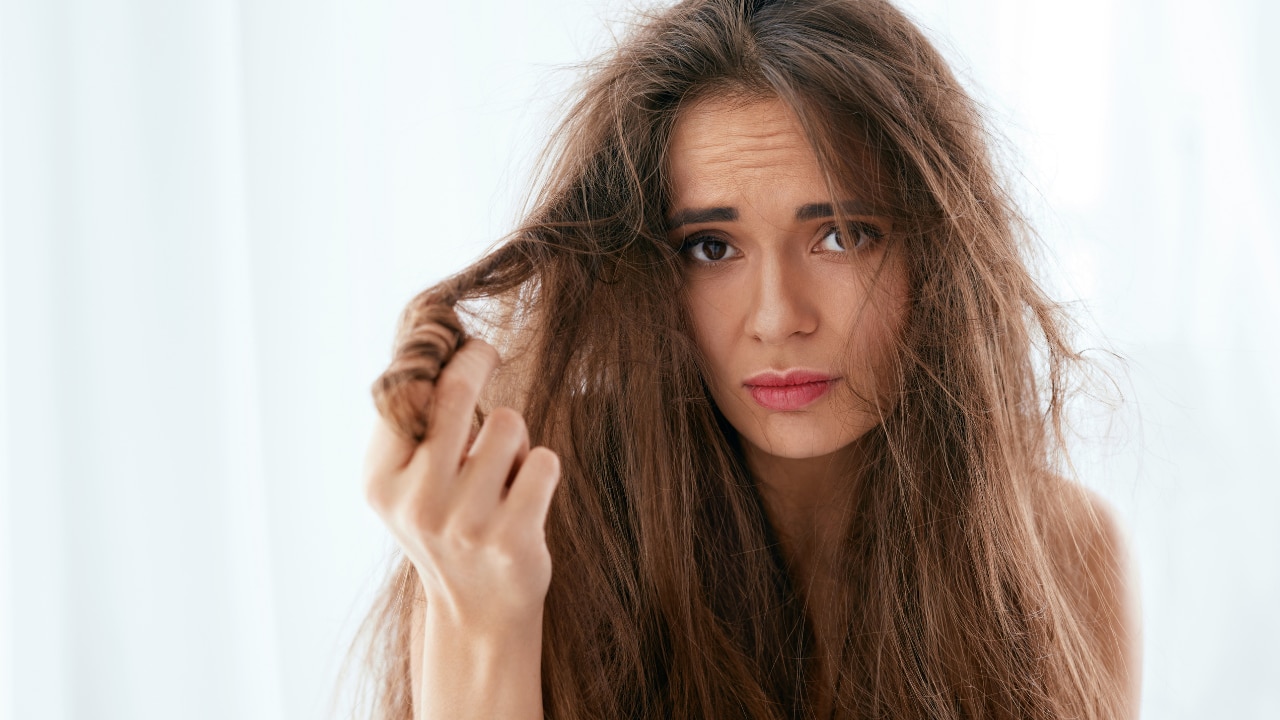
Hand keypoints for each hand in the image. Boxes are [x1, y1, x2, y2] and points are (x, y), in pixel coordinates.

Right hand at [363, 337, 560, 627]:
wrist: (478, 612)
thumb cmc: (447, 525)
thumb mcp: (408, 483)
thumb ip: (412, 425)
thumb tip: (433, 344)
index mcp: (382, 483)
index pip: (406, 392)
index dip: (438, 356)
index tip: (458, 342)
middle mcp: (416, 502)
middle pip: (455, 392)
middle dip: (477, 359)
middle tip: (486, 351)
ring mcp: (465, 523)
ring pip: (507, 423)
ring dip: (515, 436)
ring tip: (503, 472)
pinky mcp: (512, 538)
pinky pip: (544, 461)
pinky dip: (541, 468)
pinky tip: (525, 498)